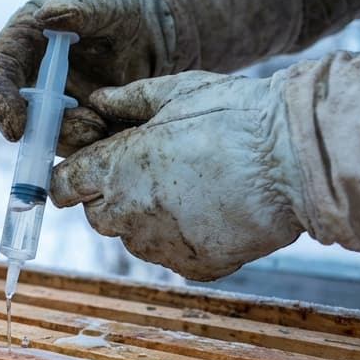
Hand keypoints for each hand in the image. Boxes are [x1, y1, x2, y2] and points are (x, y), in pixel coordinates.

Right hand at [0, 0, 174, 155]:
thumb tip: (47, 16)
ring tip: (103, 124)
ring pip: (50, 134)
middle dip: (43, 131)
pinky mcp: (80, 121)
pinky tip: (114, 127)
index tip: (15, 127)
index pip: (0, 72)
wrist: (149, 22)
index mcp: (22, 41)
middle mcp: (32, 77)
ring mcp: (55, 103)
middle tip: (82, 129)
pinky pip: (79, 142)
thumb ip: (78, 5)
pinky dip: (93, 143)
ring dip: (74, 138)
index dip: (0, 101)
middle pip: (21, 113)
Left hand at [50, 71, 306, 280]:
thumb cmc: (238, 117)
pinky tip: (211, 212)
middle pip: (97, 215)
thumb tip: (99, 101)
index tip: (85, 172)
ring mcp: (161, 245)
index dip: (72, 178)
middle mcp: (129, 213)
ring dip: (146, 219)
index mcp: (116, 168)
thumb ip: (131, 101)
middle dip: (112, 196)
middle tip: (149, 173)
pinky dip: (183, 239)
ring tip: (189, 190)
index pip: (63, 186)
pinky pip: (172, 255)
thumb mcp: (178, 92)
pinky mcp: (194, 266)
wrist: (295, 160)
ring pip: (133, 239)